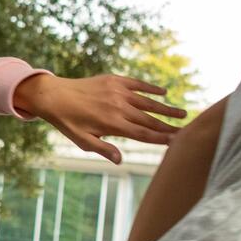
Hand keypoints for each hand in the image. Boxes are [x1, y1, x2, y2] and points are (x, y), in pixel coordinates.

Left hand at [14, 73, 186, 162]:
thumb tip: (120, 160)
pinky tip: (163, 91)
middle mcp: (118, 106)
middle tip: (187, 130)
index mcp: (112, 124)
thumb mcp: (83, 141)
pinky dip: (150, 87)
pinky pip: (136, 83)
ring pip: (147, 101)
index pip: (143, 133)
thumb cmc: (68, 122)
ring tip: (182, 113)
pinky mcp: (114, 80)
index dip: (160, 138)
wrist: (54, 95)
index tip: (176, 141)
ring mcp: (117, 91)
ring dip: (165, 107)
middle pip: (149, 118)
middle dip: (168, 125)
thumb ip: (104, 149)